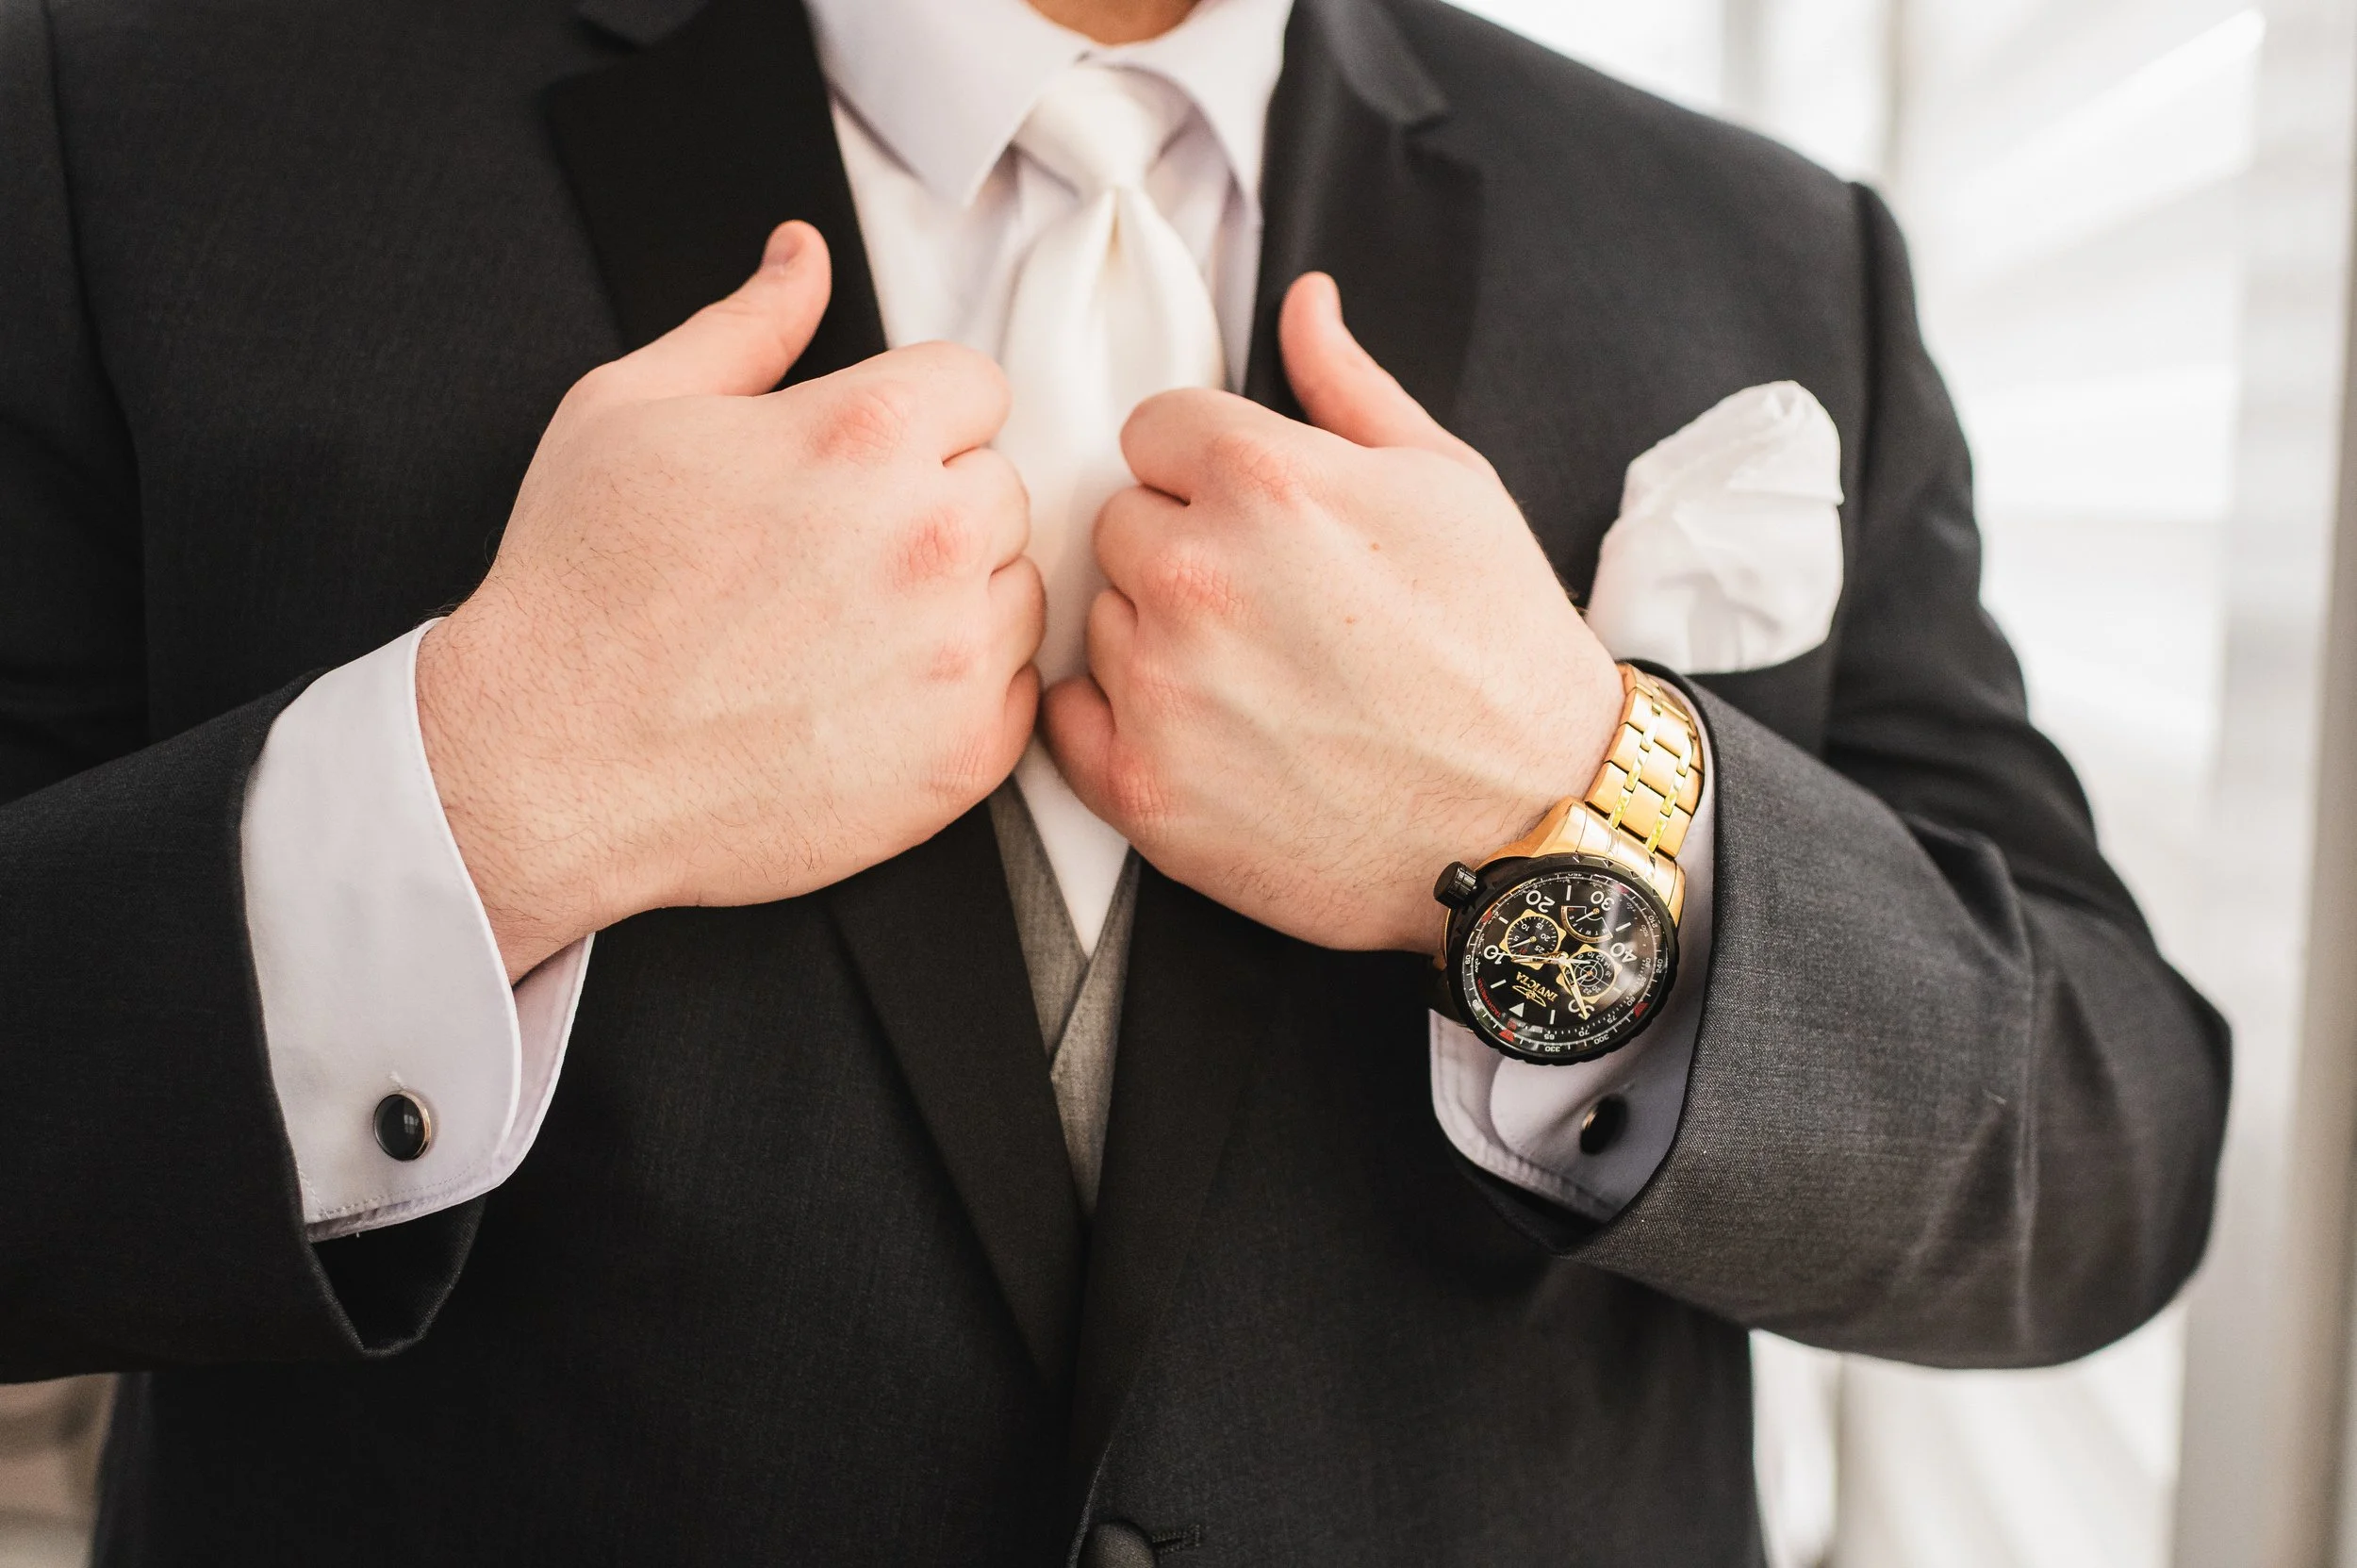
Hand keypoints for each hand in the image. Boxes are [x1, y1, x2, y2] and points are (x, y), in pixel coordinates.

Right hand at [417, 222, 1041, 978]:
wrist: (551, 764)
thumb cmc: (580, 594)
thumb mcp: (632, 408)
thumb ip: (748, 324)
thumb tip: (801, 258)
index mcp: (865, 433)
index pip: (976, 385)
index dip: (917, 417)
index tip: (869, 460)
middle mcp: (930, 537)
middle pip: (1000, 486)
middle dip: (934, 504)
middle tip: (836, 553)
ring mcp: (955, 654)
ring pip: (1018, 588)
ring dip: (958, 599)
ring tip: (849, 628)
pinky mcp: (963, 754)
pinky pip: (1017, 691)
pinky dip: (961, 693)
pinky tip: (871, 693)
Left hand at [1041, 272, 1621, 955]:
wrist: (1535, 814)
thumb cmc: (1501, 646)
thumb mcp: (1449, 482)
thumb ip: (1347, 386)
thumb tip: (1303, 301)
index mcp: (1264, 479)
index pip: (1152, 430)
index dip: (1207, 470)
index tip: (1259, 520)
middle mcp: (1196, 576)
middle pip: (1120, 523)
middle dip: (1183, 551)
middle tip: (1274, 610)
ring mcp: (1163, 688)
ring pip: (1102, 619)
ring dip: (1157, 640)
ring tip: (1262, 680)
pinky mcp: (1143, 788)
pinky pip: (1068, 719)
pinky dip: (1119, 725)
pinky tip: (1209, 733)